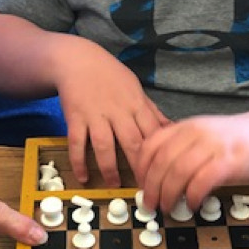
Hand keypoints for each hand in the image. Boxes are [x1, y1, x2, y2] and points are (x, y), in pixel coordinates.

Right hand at [55, 41, 168, 186]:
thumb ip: (152, 112)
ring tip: (114, 185)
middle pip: (132, 143)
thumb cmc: (110, 76)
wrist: (78, 60)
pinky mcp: (75, 118)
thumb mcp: (136, 89)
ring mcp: (95, 115)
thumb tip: (172, 129)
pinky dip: (79, 161)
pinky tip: (82, 177)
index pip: (153, 134)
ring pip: (104, 145)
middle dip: (139, 167)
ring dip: (109, 168)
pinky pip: (77, 143)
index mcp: (136, 105)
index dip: (160, 156)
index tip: (164, 174)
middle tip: (143, 188)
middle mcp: (118, 112)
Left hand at [134, 113, 248, 213]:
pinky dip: (193, 196)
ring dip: (168, 195)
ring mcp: (212, 147)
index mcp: (185, 127)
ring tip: (168, 208)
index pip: (150, 146)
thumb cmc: (235, 140)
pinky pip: (201, 182)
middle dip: (151, 188)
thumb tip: (157, 177)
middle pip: (161, 163)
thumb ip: (181, 149)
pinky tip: (193, 204)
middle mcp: (195, 134)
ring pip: (177, 173)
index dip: (140, 169)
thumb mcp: (202, 135)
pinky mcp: (228, 162)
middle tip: (150, 205)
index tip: (141, 187)